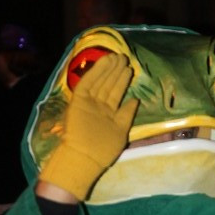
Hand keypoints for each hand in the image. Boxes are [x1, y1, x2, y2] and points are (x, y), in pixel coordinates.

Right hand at [38, 53, 138, 201]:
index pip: (115, 92)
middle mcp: (98, 106)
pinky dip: (96, 72)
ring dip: (108, 68)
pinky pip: (88, 83)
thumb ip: (127, 115)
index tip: (129, 68)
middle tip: (123, 57)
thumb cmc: (104, 150)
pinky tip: (104, 61)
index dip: (122, 80)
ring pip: (100, 81)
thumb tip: (136, 100)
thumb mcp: (122, 132)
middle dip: (115, 71)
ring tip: (117, 56)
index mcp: (108, 113)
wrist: (84, 158)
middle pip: (108, 84)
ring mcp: (88, 103)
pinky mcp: (78, 101)